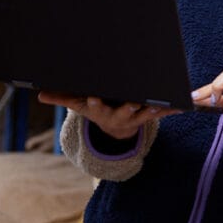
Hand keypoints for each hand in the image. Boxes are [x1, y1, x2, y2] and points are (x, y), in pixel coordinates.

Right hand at [37, 91, 178, 139]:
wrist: (115, 129)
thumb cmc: (96, 109)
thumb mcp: (78, 103)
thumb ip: (61, 97)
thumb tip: (39, 94)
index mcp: (101, 110)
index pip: (96, 105)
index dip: (95, 102)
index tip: (94, 97)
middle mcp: (118, 114)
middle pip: (124, 110)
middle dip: (129, 106)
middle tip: (134, 101)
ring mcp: (135, 116)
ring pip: (145, 113)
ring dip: (154, 109)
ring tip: (162, 104)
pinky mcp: (148, 114)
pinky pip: (160, 112)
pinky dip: (170, 108)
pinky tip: (182, 105)